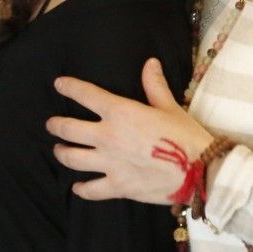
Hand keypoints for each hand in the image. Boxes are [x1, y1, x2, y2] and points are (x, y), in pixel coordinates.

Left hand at [46, 58, 213, 204]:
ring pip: (71, 158)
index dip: (69, 87)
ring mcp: (109, 163)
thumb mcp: (169, 107)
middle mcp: (107, 136)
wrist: (200, 171)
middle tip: (51, 124)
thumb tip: (150, 62)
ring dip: (62, 153)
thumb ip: (154, 85)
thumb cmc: (186, 136)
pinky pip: (91, 190)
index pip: (85, 94)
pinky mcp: (117, 186)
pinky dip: (81, 189)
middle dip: (56, 125)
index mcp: (119, 112)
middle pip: (68, 128)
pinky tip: (77, 187)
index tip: (59, 84)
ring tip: (59, 150)